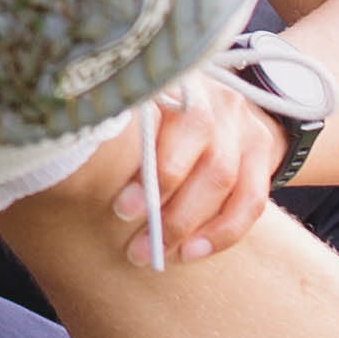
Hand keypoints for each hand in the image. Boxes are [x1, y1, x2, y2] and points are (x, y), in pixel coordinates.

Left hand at [103, 77, 288, 265]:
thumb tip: (77, 176)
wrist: (214, 106)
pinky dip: (223, 232)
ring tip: (162, 253)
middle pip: (198, 155)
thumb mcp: (133, 114)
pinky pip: (252, 200)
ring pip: (223, 178)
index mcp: (173, 84)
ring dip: (190, 224)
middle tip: (137, 247)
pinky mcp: (261, 148)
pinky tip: (194, 252)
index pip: (167, 127)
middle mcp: (212, 97)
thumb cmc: (151, 119)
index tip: (121, 209)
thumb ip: (117, 136)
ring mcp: (241, 122)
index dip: (149, 172)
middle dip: (168, 210)